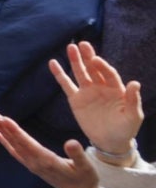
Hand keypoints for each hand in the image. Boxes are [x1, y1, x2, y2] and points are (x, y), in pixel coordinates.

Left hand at [0, 112, 99, 187]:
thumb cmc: (85, 179)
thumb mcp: (86, 167)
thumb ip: (77, 155)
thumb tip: (71, 142)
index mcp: (46, 161)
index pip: (27, 143)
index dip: (15, 131)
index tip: (4, 119)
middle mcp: (35, 163)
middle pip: (16, 142)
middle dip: (4, 127)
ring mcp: (32, 165)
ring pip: (14, 146)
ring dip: (3, 131)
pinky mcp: (32, 166)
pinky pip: (16, 153)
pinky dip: (6, 143)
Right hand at [51, 41, 143, 156]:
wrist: (111, 142)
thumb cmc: (126, 129)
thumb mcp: (133, 116)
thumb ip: (132, 100)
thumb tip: (134, 83)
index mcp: (116, 89)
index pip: (109, 74)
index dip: (103, 66)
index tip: (96, 60)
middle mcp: (101, 87)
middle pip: (93, 68)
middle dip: (88, 56)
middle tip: (82, 44)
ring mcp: (87, 92)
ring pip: (80, 73)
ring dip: (75, 60)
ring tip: (70, 47)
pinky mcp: (75, 100)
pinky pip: (66, 85)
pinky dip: (59, 74)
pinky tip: (53, 63)